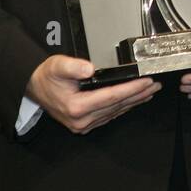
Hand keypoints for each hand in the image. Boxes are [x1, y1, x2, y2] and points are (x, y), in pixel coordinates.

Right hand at [26, 55, 159, 134]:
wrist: (34, 88)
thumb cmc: (47, 76)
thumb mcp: (57, 65)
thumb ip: (73, 66)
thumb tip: (89, 68)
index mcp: (76, 106)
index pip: (112, 96)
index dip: (131, 89)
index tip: (147, 81)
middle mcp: (81, 119)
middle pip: (117, 105)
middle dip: (139, 94)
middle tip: (156, 85)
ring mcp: (83, 125)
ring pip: (115, 112)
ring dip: (134, 101)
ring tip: (150, 91)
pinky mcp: (85, 125)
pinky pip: (109, 116)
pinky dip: (123, 107)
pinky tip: (134, 101)